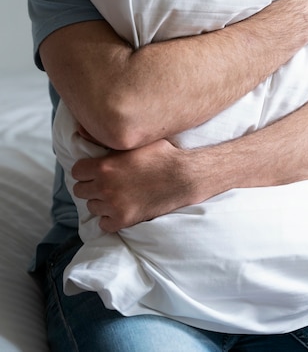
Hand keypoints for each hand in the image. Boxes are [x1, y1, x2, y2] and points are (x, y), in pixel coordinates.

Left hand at [72, 138, 193, 231]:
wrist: (183, 177)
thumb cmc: (161, 155)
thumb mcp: (135, 141)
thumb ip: (110, 140)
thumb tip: (83, 131)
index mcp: (104, 166)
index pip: (76, 171)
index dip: (85, 170)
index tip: (94, 170)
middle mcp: (105, 187)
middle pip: (80, 190)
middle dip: (90, 185)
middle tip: (104, 183)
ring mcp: (114, 205)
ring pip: (92, 207)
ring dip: (100, 201)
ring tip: (114, 195)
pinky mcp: (124, 220)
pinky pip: (103, 224)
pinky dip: (109, 218)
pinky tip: (120, 209)